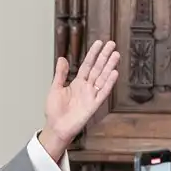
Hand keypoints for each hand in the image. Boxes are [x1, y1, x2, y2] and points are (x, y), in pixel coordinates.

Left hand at [39, 40, 120, 159]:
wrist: (56, 127)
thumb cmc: (55, 111)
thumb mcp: (55, 88)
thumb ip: (60, 74)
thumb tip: (62, 59)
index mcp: (77, 82)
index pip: (87, 64)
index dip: (93, 54)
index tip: (99, 43)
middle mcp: (86, 87)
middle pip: (98, 68)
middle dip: (104, 56)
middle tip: (112, 44)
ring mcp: (91, 95)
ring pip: (102, 78)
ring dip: (109, 66)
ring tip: (116, 55)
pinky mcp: (94, 105)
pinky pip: (103, 92)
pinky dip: (108, 83)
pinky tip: (114, 73)